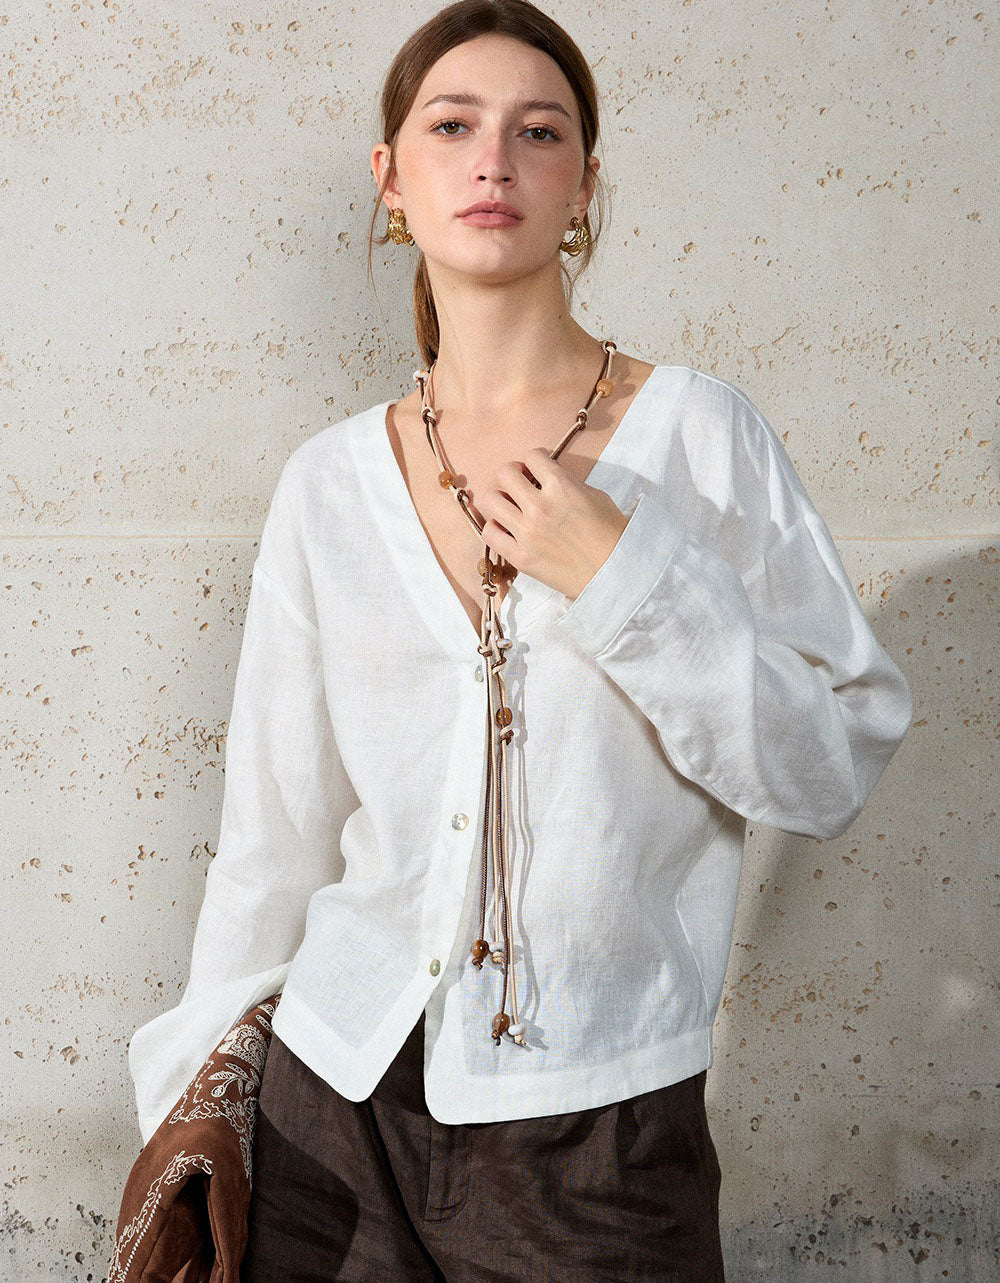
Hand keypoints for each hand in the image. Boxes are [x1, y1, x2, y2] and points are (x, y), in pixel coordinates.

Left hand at [477, 446, 629, 601]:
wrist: (614, 573)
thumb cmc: (611, 535)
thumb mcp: (595, 496)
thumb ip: (567, 483)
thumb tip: (545, 480)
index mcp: (561, 486)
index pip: (532, 456)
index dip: (535, 460)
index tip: (537, 469)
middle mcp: (539, 506)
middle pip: (505, 474)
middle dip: (513, 475)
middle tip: (521, 485)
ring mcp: (526, 532)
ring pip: (490, 500)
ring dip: (500, 499)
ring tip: (510, 507)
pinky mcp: (519, 556)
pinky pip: (489, 533)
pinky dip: (495, 528)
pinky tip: (507, 529)